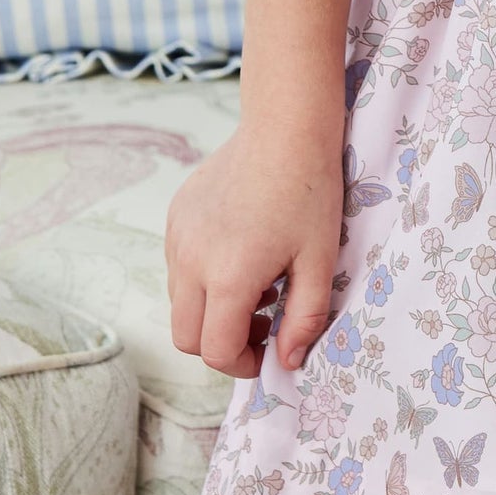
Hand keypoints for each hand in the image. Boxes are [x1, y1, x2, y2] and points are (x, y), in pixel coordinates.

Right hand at [166, 123, 343, 378]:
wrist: (285, 129)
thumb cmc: (309, 193)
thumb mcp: (320, 262)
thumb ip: (304, 320)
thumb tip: (288, 362)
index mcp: (228, 277)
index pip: (215, 351)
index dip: (243, 365)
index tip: (269, 352)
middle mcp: (191, 261)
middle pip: (186, 337)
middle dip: (221, 345)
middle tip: (262, 324)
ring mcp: (177, 237)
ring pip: (179, 302)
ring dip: (211, 311)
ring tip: (258, 284)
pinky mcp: (175, 217)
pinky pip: (178, 267)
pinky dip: (202, 279)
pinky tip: (240, 253)